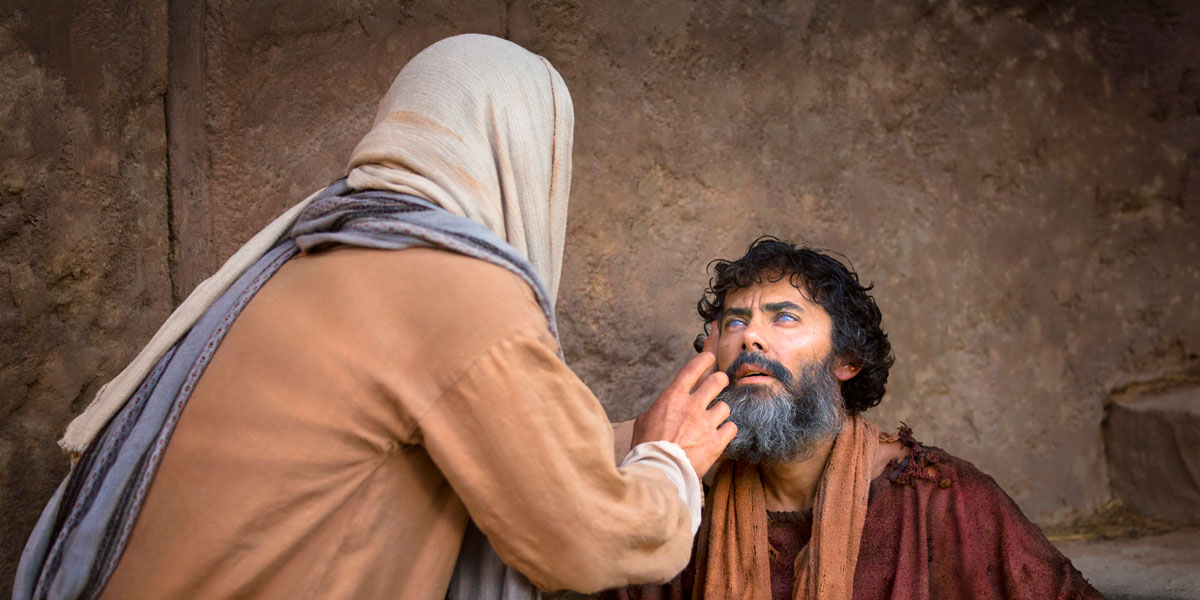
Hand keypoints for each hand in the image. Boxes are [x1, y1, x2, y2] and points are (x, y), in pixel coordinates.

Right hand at [632, 324, 735, 476]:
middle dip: (720, 381)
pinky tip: (720, 435)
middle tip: (720, 384)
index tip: (709, 357)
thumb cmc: (646, 447)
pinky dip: (727, 431)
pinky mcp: (716, 441)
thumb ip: (658, 409)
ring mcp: (706, 423)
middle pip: (717, 381)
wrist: (659, 470)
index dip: (703, 360)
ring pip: (725, 406)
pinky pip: (731, 428)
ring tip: (714, 420)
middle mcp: (692, 406)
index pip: (692, 369)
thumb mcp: (643, 421)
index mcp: (673, 397)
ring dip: (720, 412)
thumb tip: (663, 408)